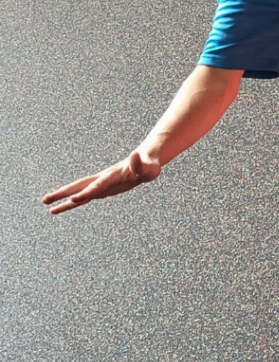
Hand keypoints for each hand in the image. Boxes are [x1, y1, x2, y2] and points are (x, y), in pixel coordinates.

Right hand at [43, 149, 160, 214]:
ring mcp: (101, 184)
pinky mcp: (102, 189)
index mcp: (113, 175)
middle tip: (46, 199)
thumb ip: (140, 163)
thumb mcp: (148, 167)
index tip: (74, 199)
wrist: (146, 160)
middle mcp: (103, 178)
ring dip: (64, 198)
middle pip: (80, 186)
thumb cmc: (149, 165)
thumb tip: (135, 154)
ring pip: (79, 191)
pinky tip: (61, 208)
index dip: (87, 192)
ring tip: (46, 204)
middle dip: (64, 193)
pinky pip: (85, 197)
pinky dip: (73, 202)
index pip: (98, 185)